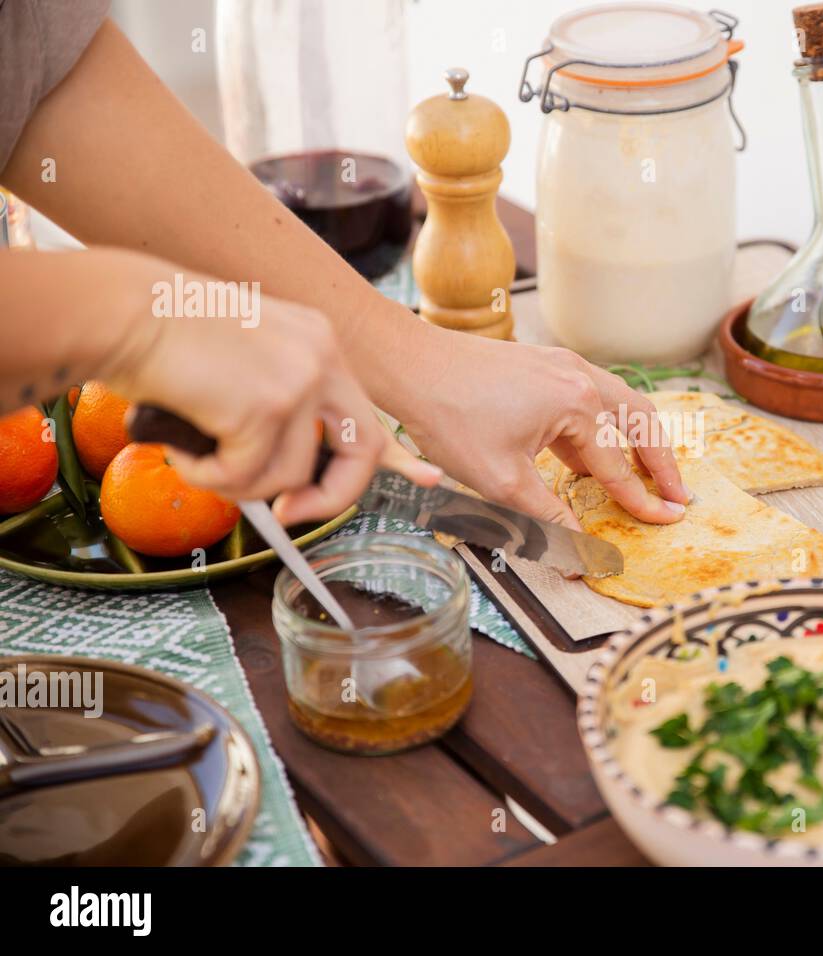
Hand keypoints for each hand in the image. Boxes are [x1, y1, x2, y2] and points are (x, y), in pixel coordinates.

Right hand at [110, 286, 439, 522]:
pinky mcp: (269, 405)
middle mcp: (321, 356)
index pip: (370, 409)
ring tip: (196, 454)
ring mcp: (300, 379)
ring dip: (239, 484)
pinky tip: (182, 447)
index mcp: (318, 343)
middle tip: (288, 514)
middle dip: (330, 497)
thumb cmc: (161, 340)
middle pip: (362, 452)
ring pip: (291, 475)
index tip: (429, 478)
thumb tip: (285, 482)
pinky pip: (247, 477)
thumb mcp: (240, 368)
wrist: (121, 313)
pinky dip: (209, 478)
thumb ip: (275, 412)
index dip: (400, 454)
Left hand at [403, 332, 689, 529]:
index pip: (619, 465)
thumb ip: (548, 518)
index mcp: (579, 405)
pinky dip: (607, 425)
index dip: (643, 500)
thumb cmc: (451, 418)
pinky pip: (593, 396)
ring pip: (621, 403)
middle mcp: (582, 378)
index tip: (669, 519)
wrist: (411, 366)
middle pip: (641, 421)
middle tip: (678, 494)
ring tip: (652, 472)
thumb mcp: (502, 481)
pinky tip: (597, 453)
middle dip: (662, 461)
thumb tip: (579, 552)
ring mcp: (565, 365)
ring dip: (640, 439)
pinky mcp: (546, 364)